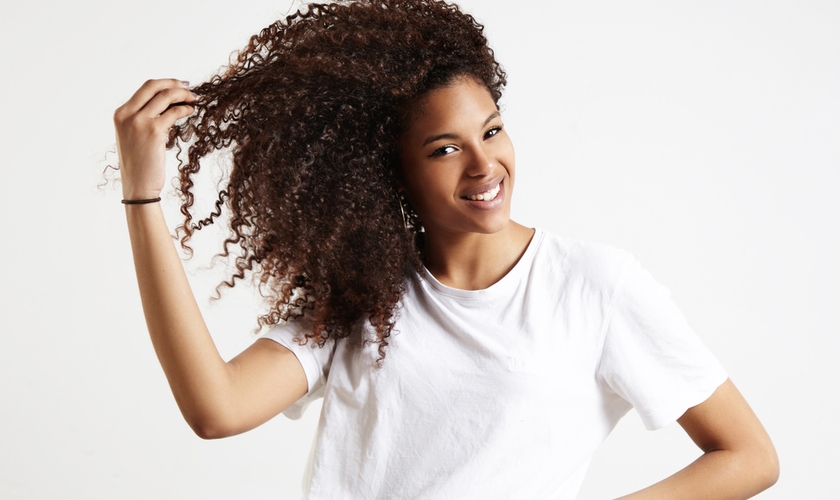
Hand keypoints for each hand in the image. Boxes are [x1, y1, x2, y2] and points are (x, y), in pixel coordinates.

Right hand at [113, 79, 195, 200]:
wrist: (138, 186)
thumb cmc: (139, 164)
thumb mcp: (133, 136)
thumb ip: (143, 118)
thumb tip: (165, 104)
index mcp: (120, 114)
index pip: (144, 88)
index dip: (164, 83)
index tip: (178, 85)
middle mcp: (127, 114)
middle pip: (153, 86)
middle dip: (174, 83)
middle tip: (188, 87)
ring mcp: (139, 121)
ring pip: (165, 96)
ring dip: (183, 95)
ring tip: (194, 99)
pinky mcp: (154, 131)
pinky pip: (174, 112)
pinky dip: (185, 109)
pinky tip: (190, 111)